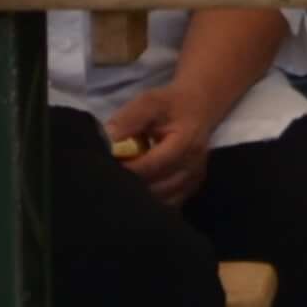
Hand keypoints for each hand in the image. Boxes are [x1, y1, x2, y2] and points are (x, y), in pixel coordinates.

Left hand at [111, 75, 224, 206]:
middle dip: (131, 186)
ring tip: (122, 187)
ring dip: (141, 197)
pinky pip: (170, 204)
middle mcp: (194, 165)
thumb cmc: (170, 105)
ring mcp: (195, 179)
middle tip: (110, 180)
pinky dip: (152, 202)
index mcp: (186, 143)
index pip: (152, 166)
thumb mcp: (149, 102)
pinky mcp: (192, 187)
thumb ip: (129, 119)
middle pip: (157, 188)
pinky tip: (138, 192)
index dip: (127, 169)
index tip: (107, 166)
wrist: (199, 106)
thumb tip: (107, 141)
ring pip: (163, 200)